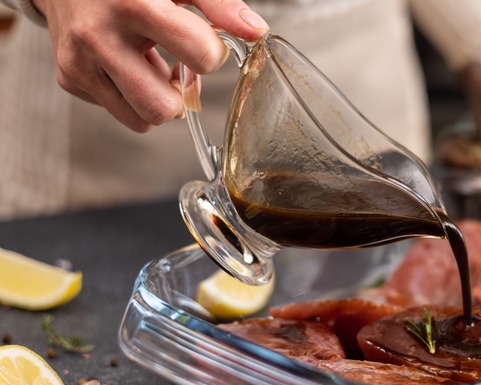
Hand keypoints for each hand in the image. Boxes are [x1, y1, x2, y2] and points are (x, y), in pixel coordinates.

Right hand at [32, 0, 267, 131]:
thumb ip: (219, 4)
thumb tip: (256, 31)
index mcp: (133, 5)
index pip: (200, 56)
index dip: (212, 54)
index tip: (205, 42)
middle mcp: (99, 36)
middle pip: (162, 108)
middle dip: (180, 97)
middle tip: (177, 68)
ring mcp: (79, 62)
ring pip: (140, 120)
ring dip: (156, 100)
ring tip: (151, 65)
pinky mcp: (69, 78)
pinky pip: (118, 110)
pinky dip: (131, 94)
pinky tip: (127, 64)